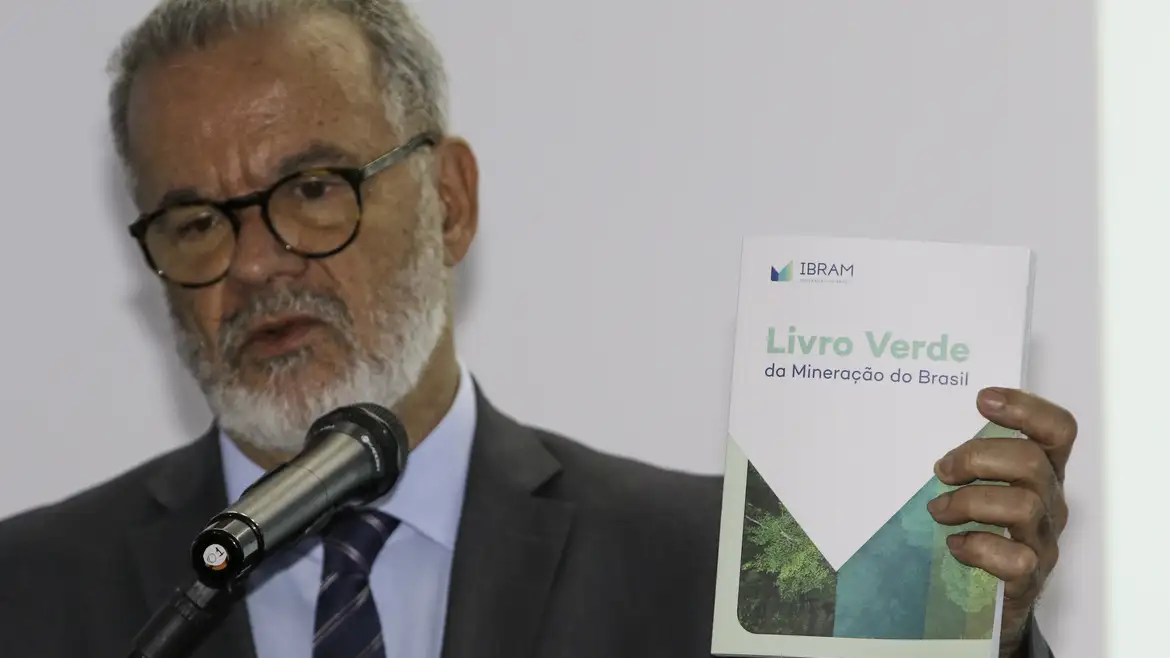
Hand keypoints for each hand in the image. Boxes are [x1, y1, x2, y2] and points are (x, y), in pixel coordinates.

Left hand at [927, 387, 1074, 657]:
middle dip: (978, 458)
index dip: (1026, 408)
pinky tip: (955, 545)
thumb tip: (917, 434)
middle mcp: (1050, 502)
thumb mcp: (982, 488)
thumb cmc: (981, 531)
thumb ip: (970, 463)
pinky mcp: (1030, 577)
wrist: (992, 602)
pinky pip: (1013, 558)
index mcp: (1042, 473)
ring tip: (939, 510)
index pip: (1057, 430)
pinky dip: (978, 547)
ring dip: (969, 502)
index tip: (982, 400)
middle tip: (942, 471)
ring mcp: (1043, 540)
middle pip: (1032, 461)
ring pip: (1022, 505)